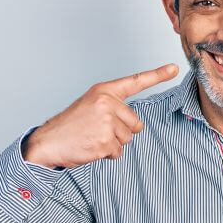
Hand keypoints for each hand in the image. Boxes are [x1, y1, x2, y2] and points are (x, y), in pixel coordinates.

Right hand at [23, 64, 178, 168]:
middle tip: (98, 130)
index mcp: (104, 91)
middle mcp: (107, 103)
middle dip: (122, 131)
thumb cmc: (71, 125)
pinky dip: (107, 154)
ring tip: (92, 138)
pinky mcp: (105, 141)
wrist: (48, 142)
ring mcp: (107, 122)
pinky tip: (91, 147)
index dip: (157, 75)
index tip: (174, 68)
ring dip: (113, 144)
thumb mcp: (91, 106)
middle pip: (136, 123)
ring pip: (128, 139)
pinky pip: (118, 152)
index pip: (136, 81)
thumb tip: (136, 124)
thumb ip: (113, 107)